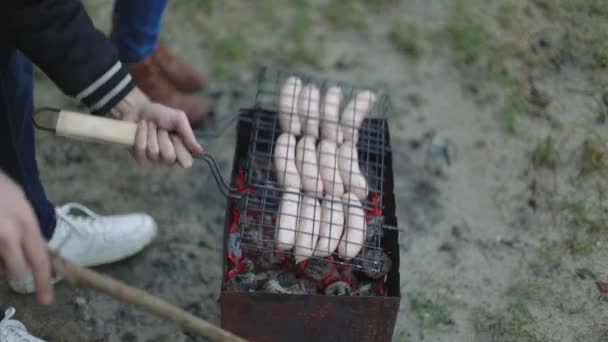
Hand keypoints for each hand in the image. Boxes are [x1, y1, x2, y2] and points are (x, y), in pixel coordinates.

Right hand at [0, 172, 52, 304]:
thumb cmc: (0, 189)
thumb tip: (37, 256)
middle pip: (18, 269)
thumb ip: (30, 231)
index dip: (44, 281)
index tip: (47, 300)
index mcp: (26, 223)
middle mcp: (8, 233)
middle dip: (16, 265)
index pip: (40, 258)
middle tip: (10, 247)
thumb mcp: (22, 206)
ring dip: (0, 259)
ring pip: (0, 266)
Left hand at [110, 87, 203, 167]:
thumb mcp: (178, 119)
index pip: (185, 162)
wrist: (140, 109)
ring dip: (151, 134)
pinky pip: (141, 149)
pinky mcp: (140, 159)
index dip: (179, 148)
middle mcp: (169, 160)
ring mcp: (154, 161)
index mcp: (181, 152)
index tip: (175, 136)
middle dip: (163, 138)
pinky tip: (142, 127)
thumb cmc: (161, 115)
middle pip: (169, 157)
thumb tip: (200, 150)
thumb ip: (188, 135)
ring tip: (151, 126)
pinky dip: (141, 134)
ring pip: (154, 152)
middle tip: (161, 128)